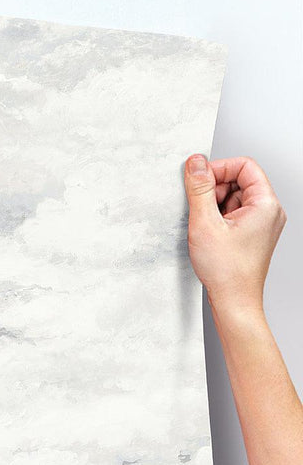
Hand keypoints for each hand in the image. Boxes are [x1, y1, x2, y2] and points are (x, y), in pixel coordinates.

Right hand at [183, 153, 286, 315]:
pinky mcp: (251, 235)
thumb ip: (200, 189)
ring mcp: (261, 224)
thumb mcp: (205, 223)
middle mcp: (268, 212)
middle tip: (198, 207)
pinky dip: (216, 218)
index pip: (244, 166)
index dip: (219, 168)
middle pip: (239, 181)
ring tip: (204, 226)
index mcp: (265, 204)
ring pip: (234, 198)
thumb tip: (196, 163)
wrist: (234, 301)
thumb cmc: (226, 271)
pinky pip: (233, 214)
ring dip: (213, 205)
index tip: (198, 179)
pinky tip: (207, 233)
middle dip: (214, 189)